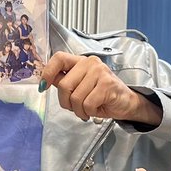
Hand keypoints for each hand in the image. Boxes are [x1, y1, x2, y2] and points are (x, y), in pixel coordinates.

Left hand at [39, 52, 160, 124]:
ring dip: (79, 110)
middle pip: (64, 85)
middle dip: (66, 102)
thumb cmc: (102, 96)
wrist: (126, 103)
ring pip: (75, 97)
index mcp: (81, 62)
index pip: (59, 58)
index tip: (44, 86)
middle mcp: (90, 63)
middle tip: (75, 107)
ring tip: (88, 109)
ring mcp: (99, 72)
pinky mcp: (107, 85)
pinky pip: (87, 104)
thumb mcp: (80, 87)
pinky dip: (89, 112)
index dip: (48, 72)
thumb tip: (45, 81)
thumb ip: (65, 82)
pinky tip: (96, 109)